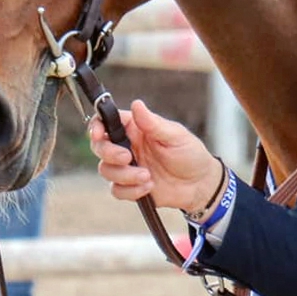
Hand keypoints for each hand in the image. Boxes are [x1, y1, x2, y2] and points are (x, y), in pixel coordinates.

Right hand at [88, 99, 223, 214]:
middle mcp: (128, 146)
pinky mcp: (130, 186)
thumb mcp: (175, 136)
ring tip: (148, 176)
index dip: (96, 126)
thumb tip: (136, 104)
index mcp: (136, 129)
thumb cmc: (190, 154)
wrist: (200, 185)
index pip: (107, 122)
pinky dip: (131, 191)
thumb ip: (153, 123)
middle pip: (100, 147)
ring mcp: (127, 167)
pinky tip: (149, 187)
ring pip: (106, 170)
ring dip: (126, 175)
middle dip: (109, 153)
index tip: (98, 135)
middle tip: (129, 158)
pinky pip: (116, 190)